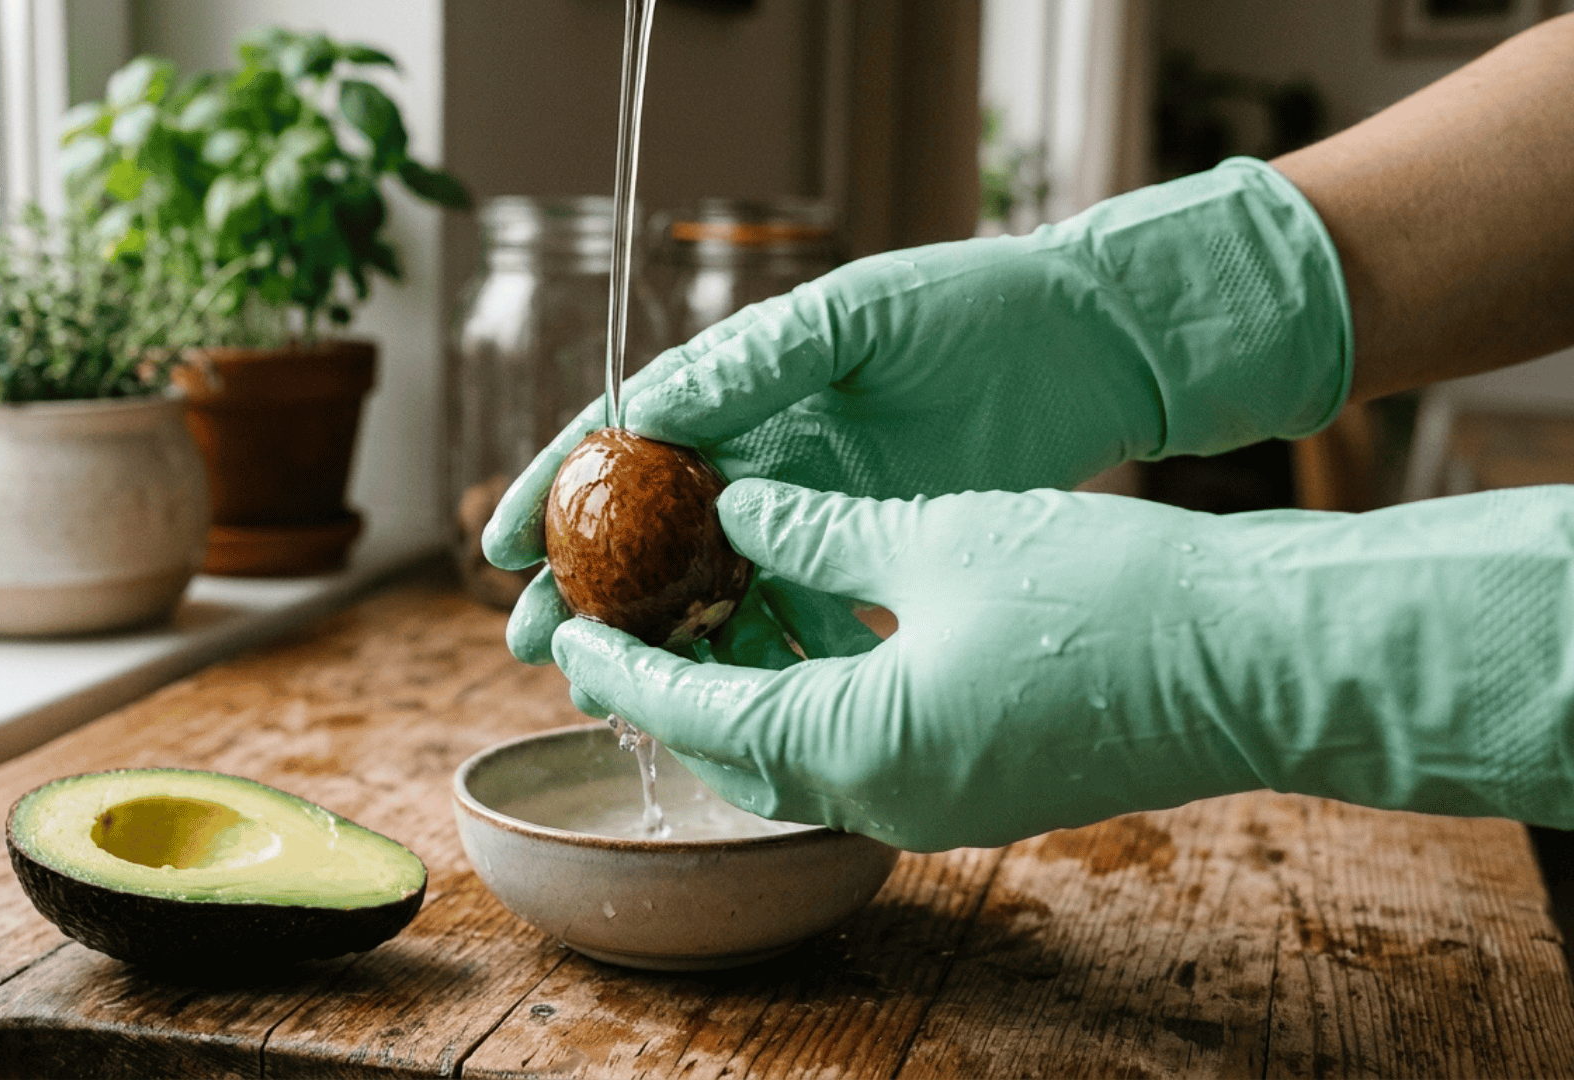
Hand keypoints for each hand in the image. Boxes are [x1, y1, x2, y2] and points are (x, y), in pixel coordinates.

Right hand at [486, 157, 1350, 669]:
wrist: (1087, 349)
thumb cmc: (968, 310)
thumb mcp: (854, 318)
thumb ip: (757, 364)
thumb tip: (650, 415)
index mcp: (743, 384)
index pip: (624, 441)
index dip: (554, 492)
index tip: (497, 548)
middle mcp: (762, 451)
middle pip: (647, 529)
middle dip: (583, 588)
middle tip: (528, 643)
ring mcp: (812, 508)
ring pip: (710, 586)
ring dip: (658, 639)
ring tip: (606, 692)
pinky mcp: (869, 553)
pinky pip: (796, 614)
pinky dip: (759, 653)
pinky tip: (728, 696)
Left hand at [551, 481, 1573, 850]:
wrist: (1253, 661)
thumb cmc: (1102, 596)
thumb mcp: (935, 537)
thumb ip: (816, 531)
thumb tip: (738, 508)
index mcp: (853, 743)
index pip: (694, 708)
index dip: (622, 663)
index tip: (566, 630)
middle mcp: (882, 797)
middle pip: (734, 746)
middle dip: (668, 686)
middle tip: (620, 622)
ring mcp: (934, 803)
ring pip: (794, 752)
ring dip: (739, 690)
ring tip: (697, 618)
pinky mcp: (978, 786)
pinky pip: (857, 750)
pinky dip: (808, 697)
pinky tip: (802, 634)